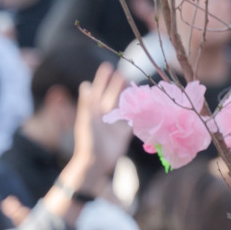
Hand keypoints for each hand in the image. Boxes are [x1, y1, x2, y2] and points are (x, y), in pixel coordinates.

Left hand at [60, 62, 129, 198]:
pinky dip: (138, 111)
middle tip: (123, 71)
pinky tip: (145, 103)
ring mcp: (114, 123)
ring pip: (123, 105)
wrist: (95, 163)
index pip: (98, 90)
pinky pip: (132, 119)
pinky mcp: (123, 132)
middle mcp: (104, 115)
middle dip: (116, 84)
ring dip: (128, 95)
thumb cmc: (88, 141)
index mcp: (93, 111)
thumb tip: (85, 84)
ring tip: (135, 84)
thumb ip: (87, 103)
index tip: (107, 66)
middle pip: (111, 95)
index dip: (102, 79)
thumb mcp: (87, 120)